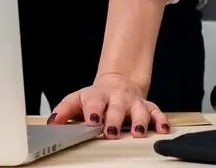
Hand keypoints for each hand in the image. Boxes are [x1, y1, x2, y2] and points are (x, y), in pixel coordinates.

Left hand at [48, 72, 169, 138]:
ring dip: (140, 121)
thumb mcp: (77, 100)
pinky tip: (163, 128)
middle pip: (117, 107)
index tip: (92, 120)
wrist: (119, 82)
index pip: (94, 101)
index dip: (94, 111)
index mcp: (98, 96)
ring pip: (139, 110)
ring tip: (138, 133)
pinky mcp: (147, 106)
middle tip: (111, 132)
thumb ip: (64, 110)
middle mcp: (117, 98)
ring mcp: (133, 102)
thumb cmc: (96, 97)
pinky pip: (156, 112)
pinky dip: (161, 120)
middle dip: (115, 119)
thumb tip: (53, 122)